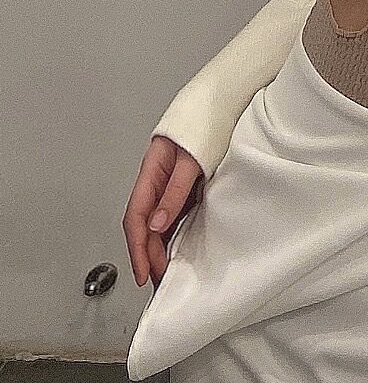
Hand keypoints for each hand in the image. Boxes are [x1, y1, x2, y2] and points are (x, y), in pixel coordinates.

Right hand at [122, 136, 203, 289]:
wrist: (217, 102)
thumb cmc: (204, 124)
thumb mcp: (190, 160)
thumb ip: (174, 191)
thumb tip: (156, 224)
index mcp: (151, 173)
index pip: (135, 217)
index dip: (137, 248)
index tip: (143, 271)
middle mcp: (155, 180)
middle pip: (143, 224)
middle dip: (146, 254)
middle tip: (157, 279)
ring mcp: (167, 184)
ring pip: (155, 221)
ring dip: (157, 247)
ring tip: (164, 271)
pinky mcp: (181, 185)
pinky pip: (170, 214)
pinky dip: (169, 234)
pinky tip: (175, 248)